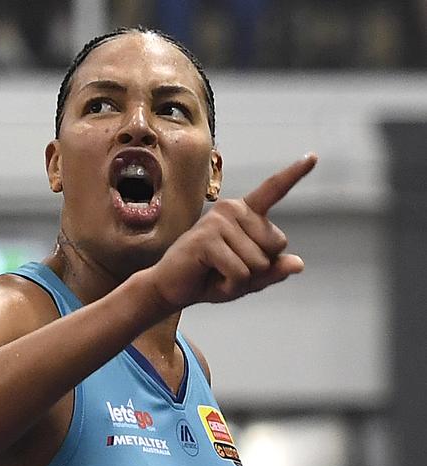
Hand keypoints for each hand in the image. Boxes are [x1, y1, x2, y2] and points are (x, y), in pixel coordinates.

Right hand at [149, 153, 317, 310]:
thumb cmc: (209, 277)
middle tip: (227, 267)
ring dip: (241, 279)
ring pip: (259, 262)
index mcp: (245, 212)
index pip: (273, 190)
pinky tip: (210, 276)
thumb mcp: (248, 279)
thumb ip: (272, 270)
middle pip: (276, 244)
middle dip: (258, 267)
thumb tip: (298, 263)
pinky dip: (230, 284)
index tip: (313, 157)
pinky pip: (240, 273)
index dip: (294, 174)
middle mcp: (232, 209)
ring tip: (216, 271)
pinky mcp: (207, 239)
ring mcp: (218, 222)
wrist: (172, 288)